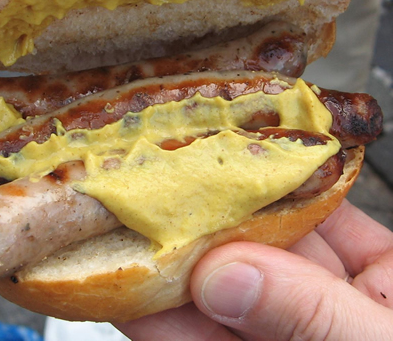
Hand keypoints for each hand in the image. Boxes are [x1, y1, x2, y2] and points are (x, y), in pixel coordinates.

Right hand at [115, 201, 392, 339]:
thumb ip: (316, 314)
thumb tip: (228, 274)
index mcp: (380, 275)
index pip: (309, 209)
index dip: (256, 187)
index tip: (206, 169)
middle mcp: (324, 299)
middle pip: (250, 249)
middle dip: (199, 231)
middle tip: (148, 209)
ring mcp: (280, 336)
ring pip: (217, 298)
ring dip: (168, 278)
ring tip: (126, 249)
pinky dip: (164, 326)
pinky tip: (135, 304)